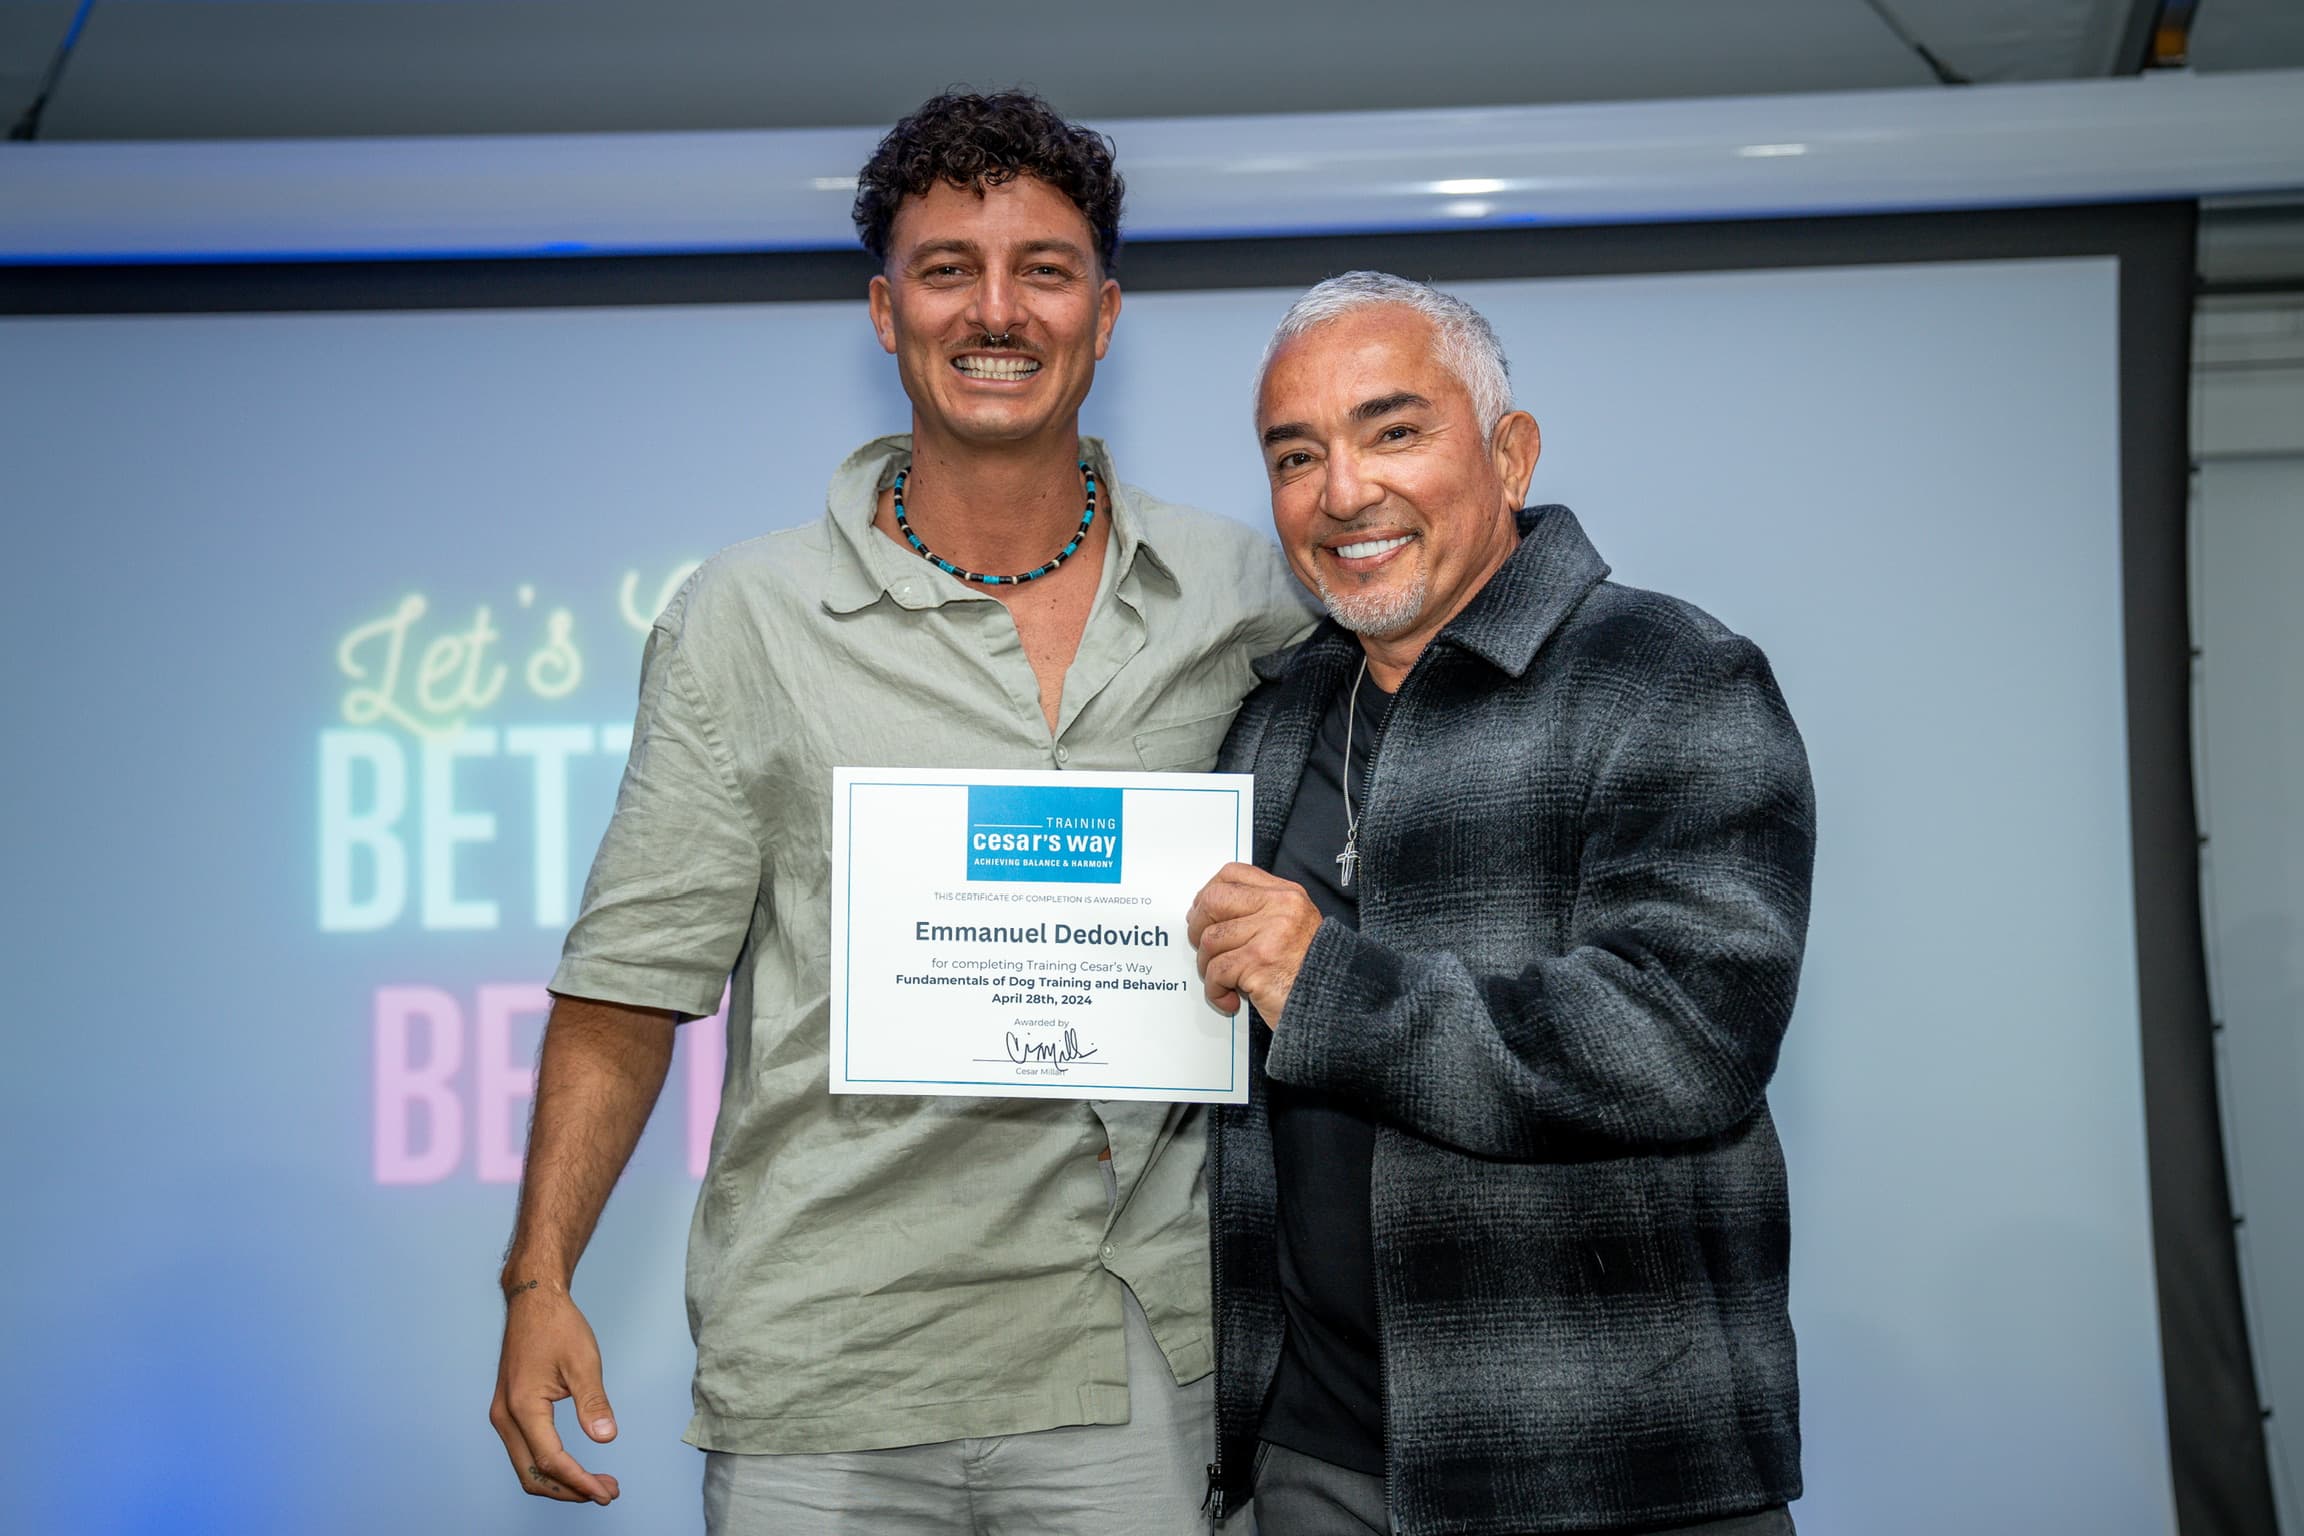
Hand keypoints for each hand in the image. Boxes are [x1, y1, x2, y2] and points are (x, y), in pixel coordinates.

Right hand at [488, 1280, 621, 1505]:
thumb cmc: (558, 1326)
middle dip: (569, 1490)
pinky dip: (548, 1467)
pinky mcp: (508, 1412)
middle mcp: (505, 1417)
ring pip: (526, 1467)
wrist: (533, 1302)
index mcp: (523, 1406)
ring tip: (596, 1483)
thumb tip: (605, 1437)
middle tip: (606, 1492)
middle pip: (533, 1474)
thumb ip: (593, 1402)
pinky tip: (574, 1466)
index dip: (580, 1482)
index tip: (607, 1492)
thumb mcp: (584, 1361)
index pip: (551, 1460)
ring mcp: (502, 1416)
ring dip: (559, 1481)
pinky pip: (524, 1452)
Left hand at [1186, 863, 1322, 1025]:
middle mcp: (1280, 908)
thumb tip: (1209, 911)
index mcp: (1287, 895)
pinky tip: (1228, 997)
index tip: (1203, 912)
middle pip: (1214, 900)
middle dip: (1198, 926)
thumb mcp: (1293, 928)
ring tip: (1222, 980)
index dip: (1209, 892)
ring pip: (1211, 939)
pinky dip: (1215, 990)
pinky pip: (1217, 971)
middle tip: (1203, 948)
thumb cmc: (1311, 973)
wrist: (1336, 1005)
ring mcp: (1270, 934)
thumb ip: (1260, 913)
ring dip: (1207, 966)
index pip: (1233, 874)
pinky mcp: (1259, 963)